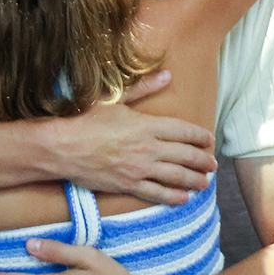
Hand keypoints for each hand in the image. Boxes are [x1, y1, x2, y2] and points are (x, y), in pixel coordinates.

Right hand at [48, 70, 217, 204]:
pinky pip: (156, 193)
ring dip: (193, 180)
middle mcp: (147, 147)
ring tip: (204, 183)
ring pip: (175, 177)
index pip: (183, 130)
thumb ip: (144, 88)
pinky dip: (172, 197)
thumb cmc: (84, 119)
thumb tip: (168, 75)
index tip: (209, 140)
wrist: (60, 147)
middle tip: (213, 165)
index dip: (200, 136)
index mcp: (147, 124)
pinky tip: (183, 199)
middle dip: (203, 161)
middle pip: (185, 155)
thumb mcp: (115, 99)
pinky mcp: (127, 185)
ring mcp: (138, 168)